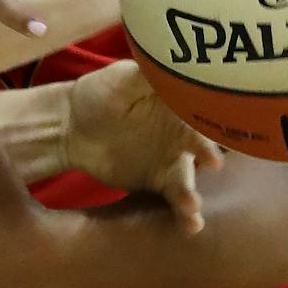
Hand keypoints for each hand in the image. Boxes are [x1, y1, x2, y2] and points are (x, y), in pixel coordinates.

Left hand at [63, 61, 222, 233]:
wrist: (73, 128)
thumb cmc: (100, 94)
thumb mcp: (122, 78)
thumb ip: (147, 74)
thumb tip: (173, 62)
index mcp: (180, 102)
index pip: (201, 107)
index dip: (210, 112)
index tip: (213, 115)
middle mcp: (184, 132)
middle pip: (203, 144)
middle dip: (210, 152)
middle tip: (214, 161)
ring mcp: (174, 160)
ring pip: (190, 177)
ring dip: (195, 192)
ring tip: (192, 206)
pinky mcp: (160, 184)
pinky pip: (176, 199)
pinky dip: (186, 214)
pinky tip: (192, 225)